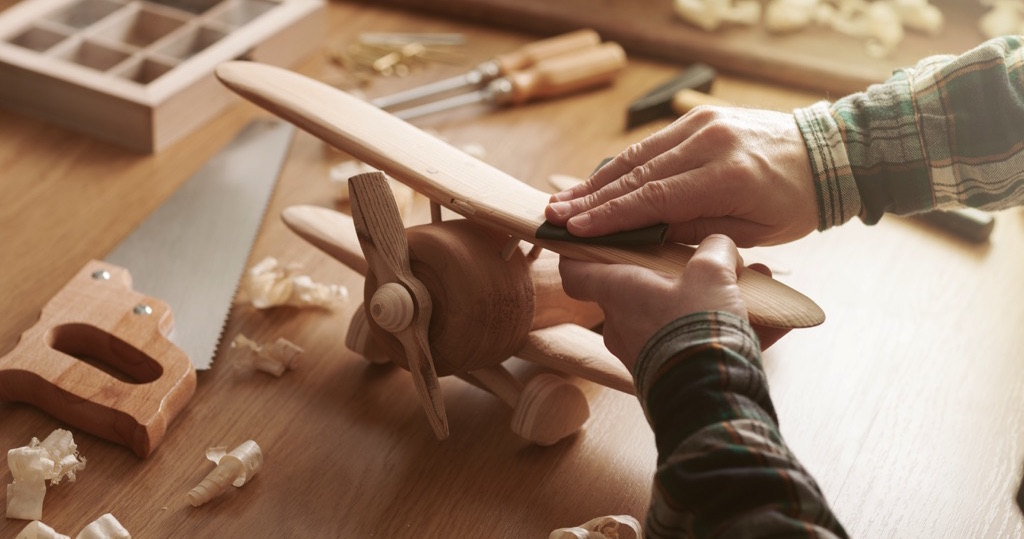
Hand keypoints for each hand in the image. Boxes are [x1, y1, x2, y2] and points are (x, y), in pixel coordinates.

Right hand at [545, 106, 818, 246]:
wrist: (828, 153)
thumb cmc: (794, 202)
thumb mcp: (752, 231)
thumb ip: (696, 231)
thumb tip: (644, 235)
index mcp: (727, 176)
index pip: (654, 198)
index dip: (611, 216)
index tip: (576, 229)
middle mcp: (710, 141)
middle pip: (637, 174)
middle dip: (591, 198)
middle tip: (554, 215)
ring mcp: (703, 123)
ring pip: (638, 155)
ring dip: (598, 180)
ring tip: (564, 199)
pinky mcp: (699, 116)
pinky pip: (653, 144)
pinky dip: (623, 164)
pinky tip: (597, 180)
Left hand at [559, 234, 785, 370]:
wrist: (709, 399)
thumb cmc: (697, 328)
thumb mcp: (712, 274)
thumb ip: (714, 251)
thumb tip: (719, 246)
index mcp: (618, 292)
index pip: (576, 270)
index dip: (579, 251)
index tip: (591, 239)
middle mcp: (621, 324)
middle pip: (638, 288)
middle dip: (676, 273)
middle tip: (710, 262)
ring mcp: (643, 352)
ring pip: (674, 316)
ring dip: (709, 301)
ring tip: (752, 289)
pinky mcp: (667, 375)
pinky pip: (697, 345)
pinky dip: (729, 332)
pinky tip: (775, 323)